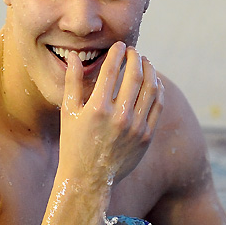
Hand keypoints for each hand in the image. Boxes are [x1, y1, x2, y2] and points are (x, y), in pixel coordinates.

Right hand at [59, 42, 163, 186]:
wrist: (88, 179)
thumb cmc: (73, 144)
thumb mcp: (68, 113)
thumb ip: (72, 83)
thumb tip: (72, 57)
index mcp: (97, 108)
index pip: (111, 70)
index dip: (117, 53)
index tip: (119, 45)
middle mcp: (119, 116)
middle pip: (134, 76)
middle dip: (135, 58)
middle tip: (133, 50)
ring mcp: (135, 127)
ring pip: (150, 89)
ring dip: (149, 70)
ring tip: (145, 62)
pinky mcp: (146, 136)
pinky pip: (157, 106)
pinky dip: (157, 90)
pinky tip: (153, 81)